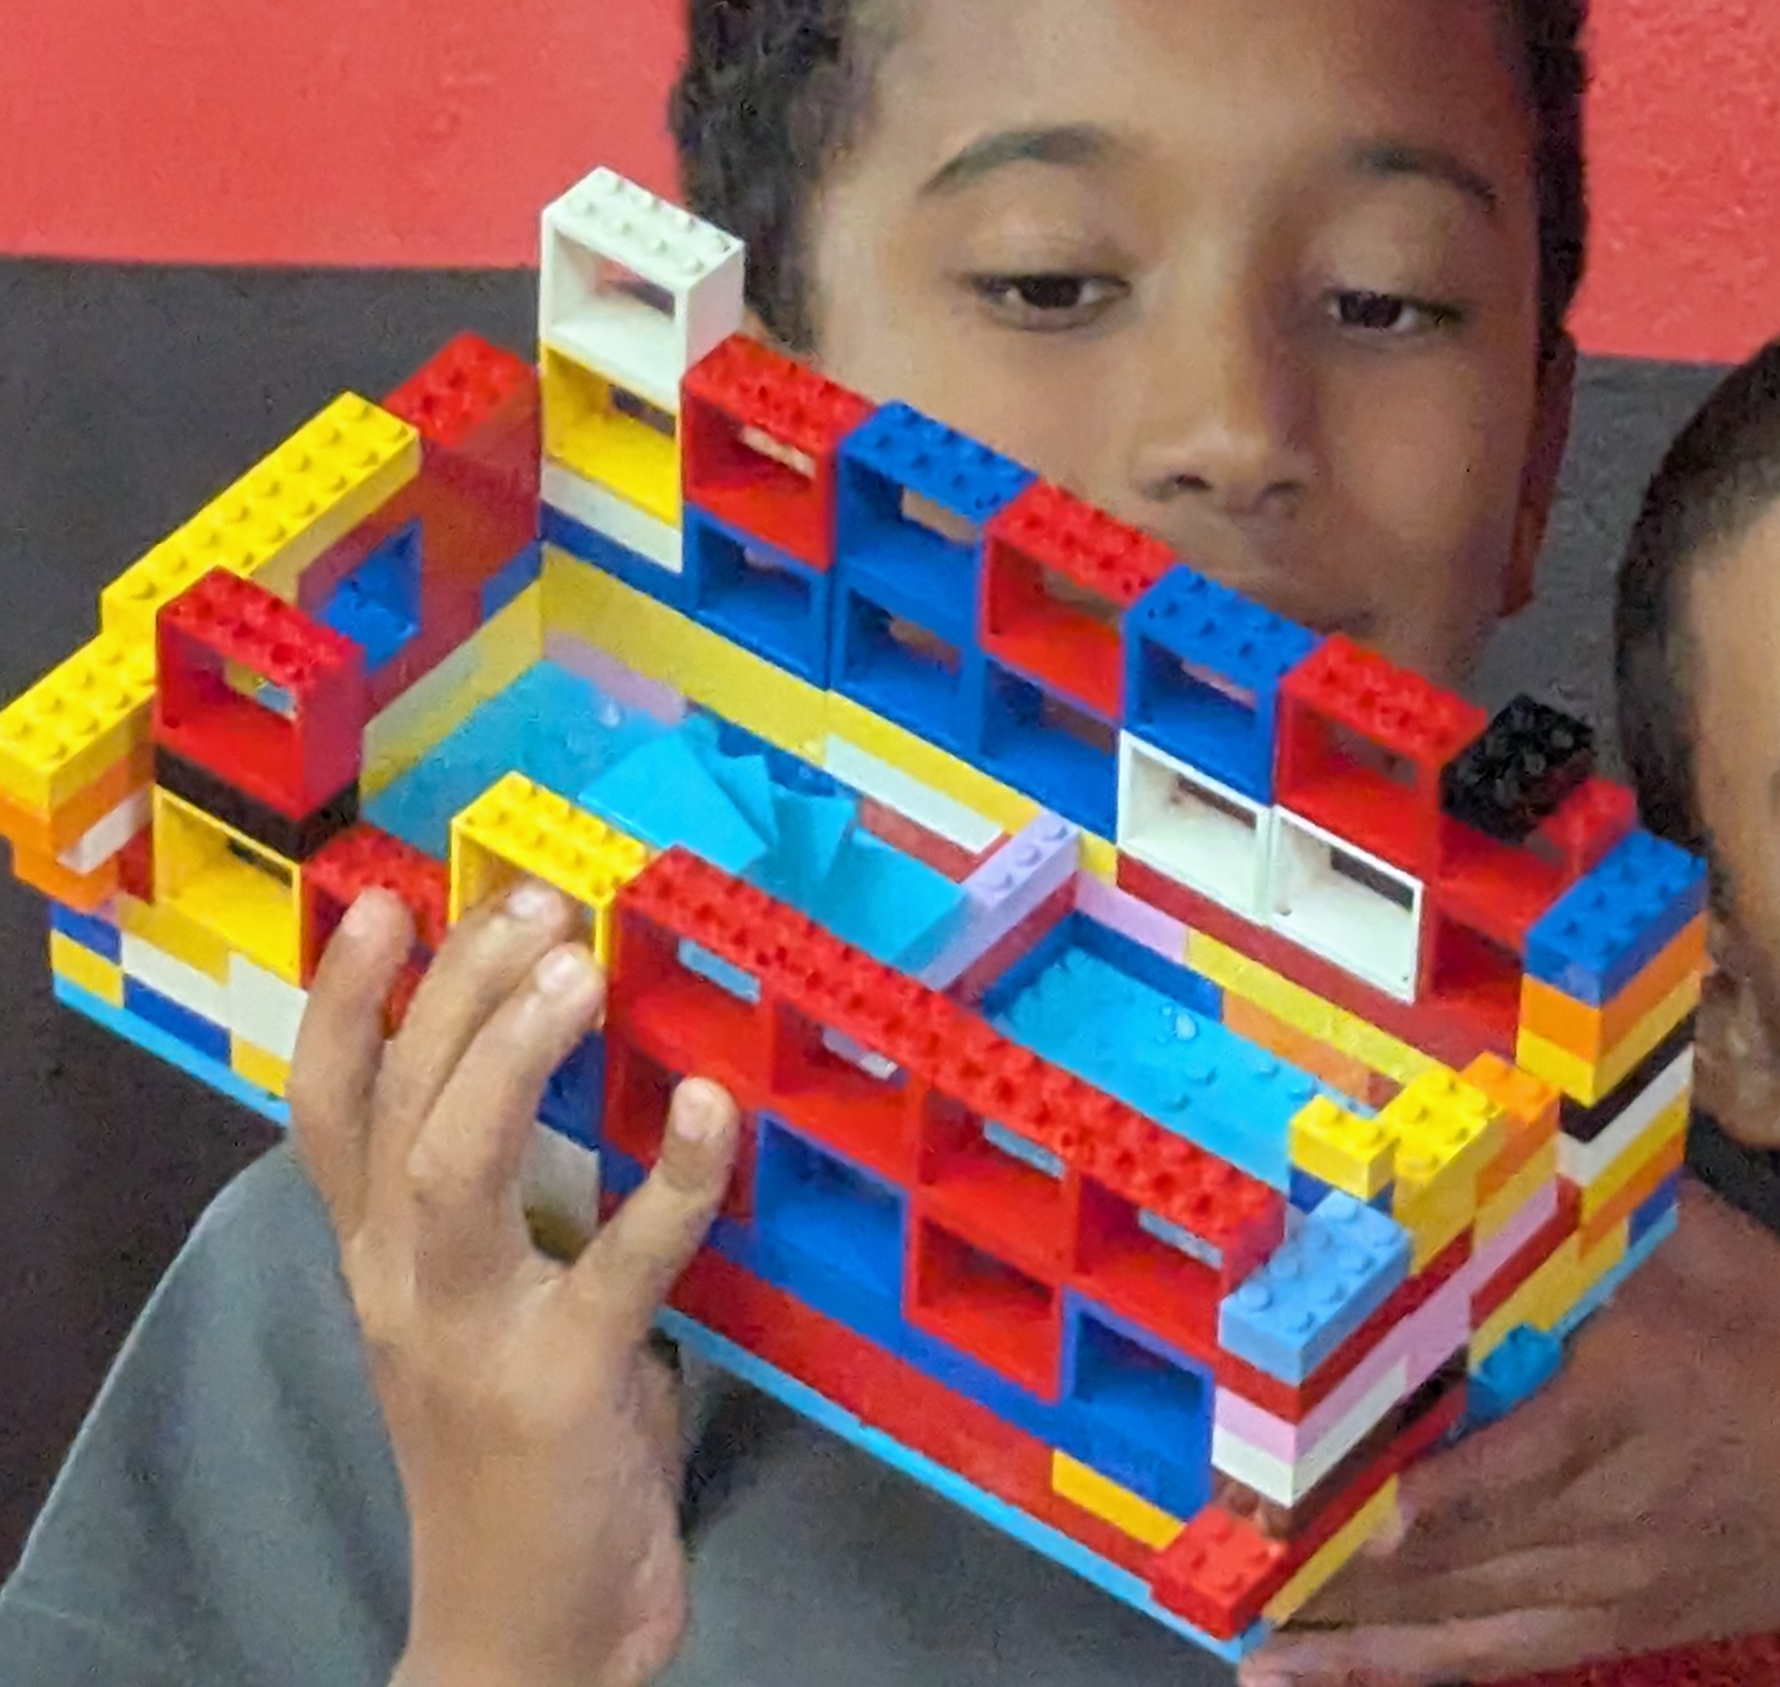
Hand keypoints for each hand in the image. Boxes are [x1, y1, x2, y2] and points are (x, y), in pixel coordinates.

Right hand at [291, 879, 739, 1686]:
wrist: (527, 1633)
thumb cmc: (528, 1460)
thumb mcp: (492, 1318)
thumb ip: (514, 1215)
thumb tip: (583, 1085)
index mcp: (383, 1263)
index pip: (330, 1110)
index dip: (348, 1001)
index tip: (388, 899)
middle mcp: (405, 1286)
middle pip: (398, 1107)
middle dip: (455, 991)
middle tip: (532, 907)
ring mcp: (475, 1335)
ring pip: (457, 1163)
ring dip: (515, 1057)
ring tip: (579, 971)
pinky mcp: (565, 1386)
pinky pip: (623, 1263)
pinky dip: (676, 1181)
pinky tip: (714, 1112)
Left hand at [1247, 1183, 1779, 1684]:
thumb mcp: (1717, 1249)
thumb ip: (1604, 1201)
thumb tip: (1495, 1126)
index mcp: (1635, 1388)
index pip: (1492, 1432)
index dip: (1384, 1451)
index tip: (1282, 1438)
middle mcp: (1612, 1496)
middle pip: (1442, 1526)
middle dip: (1319, 1527)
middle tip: (1209, 1515)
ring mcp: (1609, 1577)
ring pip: (1445, 1597)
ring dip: (1326, 1596)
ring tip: (1217, 1581)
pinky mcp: (1613, 1627)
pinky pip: (1479, 1655)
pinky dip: (1379, 1666)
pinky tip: (1287, 1670)